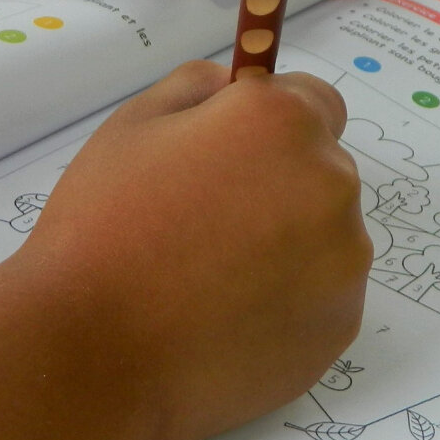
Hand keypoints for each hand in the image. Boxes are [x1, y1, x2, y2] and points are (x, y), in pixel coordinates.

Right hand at [4, 61, 371, 439]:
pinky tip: (225, 319)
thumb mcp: (131, 126)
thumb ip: (194, 87)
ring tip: (209, 281)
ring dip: (287, 246)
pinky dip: (288, 302)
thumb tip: (232, 86)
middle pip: (321, 171)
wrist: (96, 354)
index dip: (272, 125)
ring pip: (327, 237)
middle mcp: (331, 183)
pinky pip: (323, 297)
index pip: (315, 101)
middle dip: (278, 186)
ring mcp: (343, 261)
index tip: (230, 157)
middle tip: (204, 224)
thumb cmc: (102, 228)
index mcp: (281, 121)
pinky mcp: (340, 326)